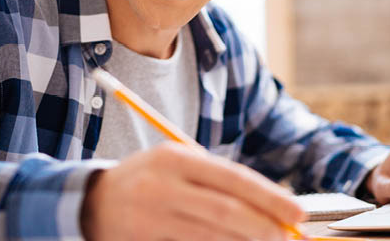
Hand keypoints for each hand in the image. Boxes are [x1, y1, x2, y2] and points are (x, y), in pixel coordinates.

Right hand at [80, 142, 305, 240]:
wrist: (92, 202)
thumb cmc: (149, 181)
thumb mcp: (177, 165)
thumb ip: (218, 181)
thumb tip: (270, 204)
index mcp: (175, 157)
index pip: (233, 178)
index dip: (270, 197)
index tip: (297, 211)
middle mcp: (162, 185)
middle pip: (225, 211)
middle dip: (263, 226)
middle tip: (287, 235)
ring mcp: (150, 216)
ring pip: (211, 235)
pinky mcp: (142, 239)